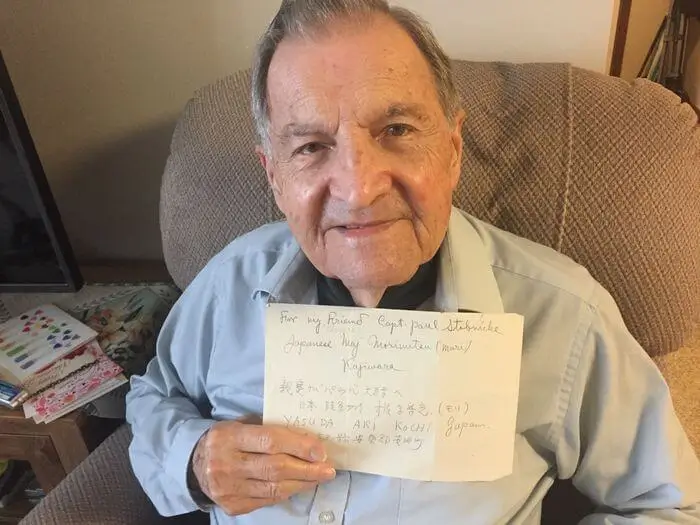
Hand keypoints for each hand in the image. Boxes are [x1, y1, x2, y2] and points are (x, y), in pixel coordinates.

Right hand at [191, 421, 335, 515]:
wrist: (194, 464)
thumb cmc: (227, 439)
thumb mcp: (240, 424)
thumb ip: (268, 429)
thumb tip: (306, 437)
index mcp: (229, 437)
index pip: (270, 441)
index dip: (298, 446)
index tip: (320, 450)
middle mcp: (226, 464)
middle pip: (275, 468)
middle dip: (307, 469)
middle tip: (328, 469)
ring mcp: (228, 489)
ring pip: (274, 488)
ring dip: (302, 483)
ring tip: (319, 477)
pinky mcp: (232, 506)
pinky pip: (267, 500)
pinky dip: (287, 492)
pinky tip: (299, 485)